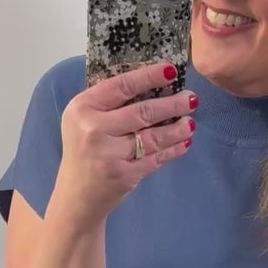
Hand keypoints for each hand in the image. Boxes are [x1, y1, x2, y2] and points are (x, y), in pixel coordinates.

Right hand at [54, 62, 196, 228]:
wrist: (76, 197)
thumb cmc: (82, 151)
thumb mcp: (83, 120)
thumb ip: (108, 103)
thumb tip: (151, 82)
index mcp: (82, 108)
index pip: (121, 86)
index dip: (149, 76)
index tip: (172, 70)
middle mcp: (94, 130)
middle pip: (142, 112)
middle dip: (173, 104)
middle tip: (191, 98)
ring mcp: (109, 155)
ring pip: (153, 137)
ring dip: (177, 129)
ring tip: (191, 123)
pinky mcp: (124, 175)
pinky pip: (155, 158)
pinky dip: (173, 150)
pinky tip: (184, 143)